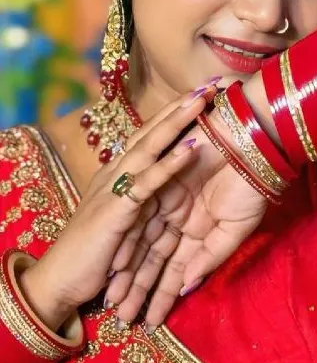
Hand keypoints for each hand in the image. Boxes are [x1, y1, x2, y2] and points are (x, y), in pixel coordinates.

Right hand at [18, 87, 215, 333]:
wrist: (62, 279)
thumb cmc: (93, 253)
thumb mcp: (121, 221)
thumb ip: (138, 202)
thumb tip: (160, 190)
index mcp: (116, 174)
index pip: (147, 136)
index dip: (171, 114)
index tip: (199, 95)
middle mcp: (113, 172)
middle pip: (150, 132)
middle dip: (178, 107)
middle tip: (208, 84)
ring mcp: (113, 188)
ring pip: (149, 147)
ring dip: (176, 123)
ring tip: (201, 101)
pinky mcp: (116, 209)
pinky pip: (147, 181)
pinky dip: (169, 164)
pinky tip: (190, 149)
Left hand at [104, 110, 267, 331]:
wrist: (250, 145)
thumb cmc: (250, 188)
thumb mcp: (234, 230)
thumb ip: (210, 258)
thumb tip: (187, 286)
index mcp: (196, 230)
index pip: (174, 268)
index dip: (161, 294)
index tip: (150, 321)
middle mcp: (176, 219)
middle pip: (151, 261)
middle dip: (137, 290)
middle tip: (122, 318)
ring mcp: (165, 203)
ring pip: (141, 246)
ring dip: (128, 274)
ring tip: (115, 302)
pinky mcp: (156, 186)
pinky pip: (139, 221)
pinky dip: (129, 244)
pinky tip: (117, 268)